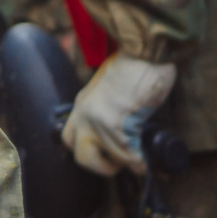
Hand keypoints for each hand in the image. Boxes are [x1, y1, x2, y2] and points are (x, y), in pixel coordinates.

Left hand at [60, 51, 176, 175]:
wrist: (143, 52)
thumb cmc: (134, 64)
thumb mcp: (108, 88)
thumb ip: (106, 108)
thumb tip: (118, 127)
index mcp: (82, 104)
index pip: (69, 138)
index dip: (87, 150)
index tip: (104, 154)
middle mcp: (85, 116)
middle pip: (81, 157)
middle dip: (101, 166)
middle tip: (119, 160)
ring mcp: (100, 124)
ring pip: (108, 161)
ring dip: (125, 163)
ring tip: (138, 158)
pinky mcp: (119, 128)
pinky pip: (129, 158)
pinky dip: (140, 164)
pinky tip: (147, 163)